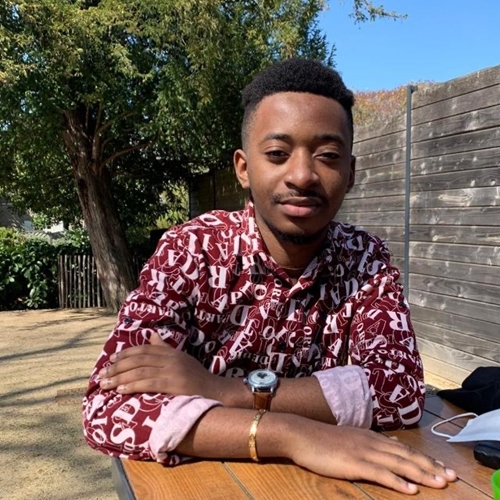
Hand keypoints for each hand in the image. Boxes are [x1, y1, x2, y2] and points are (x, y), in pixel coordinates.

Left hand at [98, 333, 226, 399]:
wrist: (216, 391)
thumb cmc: (196, 378)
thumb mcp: (181, 359)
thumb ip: (164, 348)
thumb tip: (150, 336)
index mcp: (171, 352)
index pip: (144, 349)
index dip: (125, 354)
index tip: (110, 360)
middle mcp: (171, 359)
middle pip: (139, 359)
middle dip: (117, 366)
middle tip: (102, 374)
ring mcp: (173, 371)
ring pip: (140, 371)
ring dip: (119, 377)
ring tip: (105, 384)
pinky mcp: (174, 384)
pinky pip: (149, 383)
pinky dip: (132, 385)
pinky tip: (121, 389)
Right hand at [284, 417, 456, 494]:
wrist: (302, 434)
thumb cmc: (322, 439)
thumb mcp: (350, 438)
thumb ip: (369, 443)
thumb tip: (389, 446)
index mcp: (371, 437)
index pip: (404, 448)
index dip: (425, 459)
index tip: (442, 467)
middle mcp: (372, 442)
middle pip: (407, 455)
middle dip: (431, 466)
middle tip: (452, 477)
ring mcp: (364, 452)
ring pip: (399, 464)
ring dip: (422, 474)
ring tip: (441, 483)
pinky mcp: (355, 463)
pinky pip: (381, 473)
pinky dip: (398, 482)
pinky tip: (411, 490)